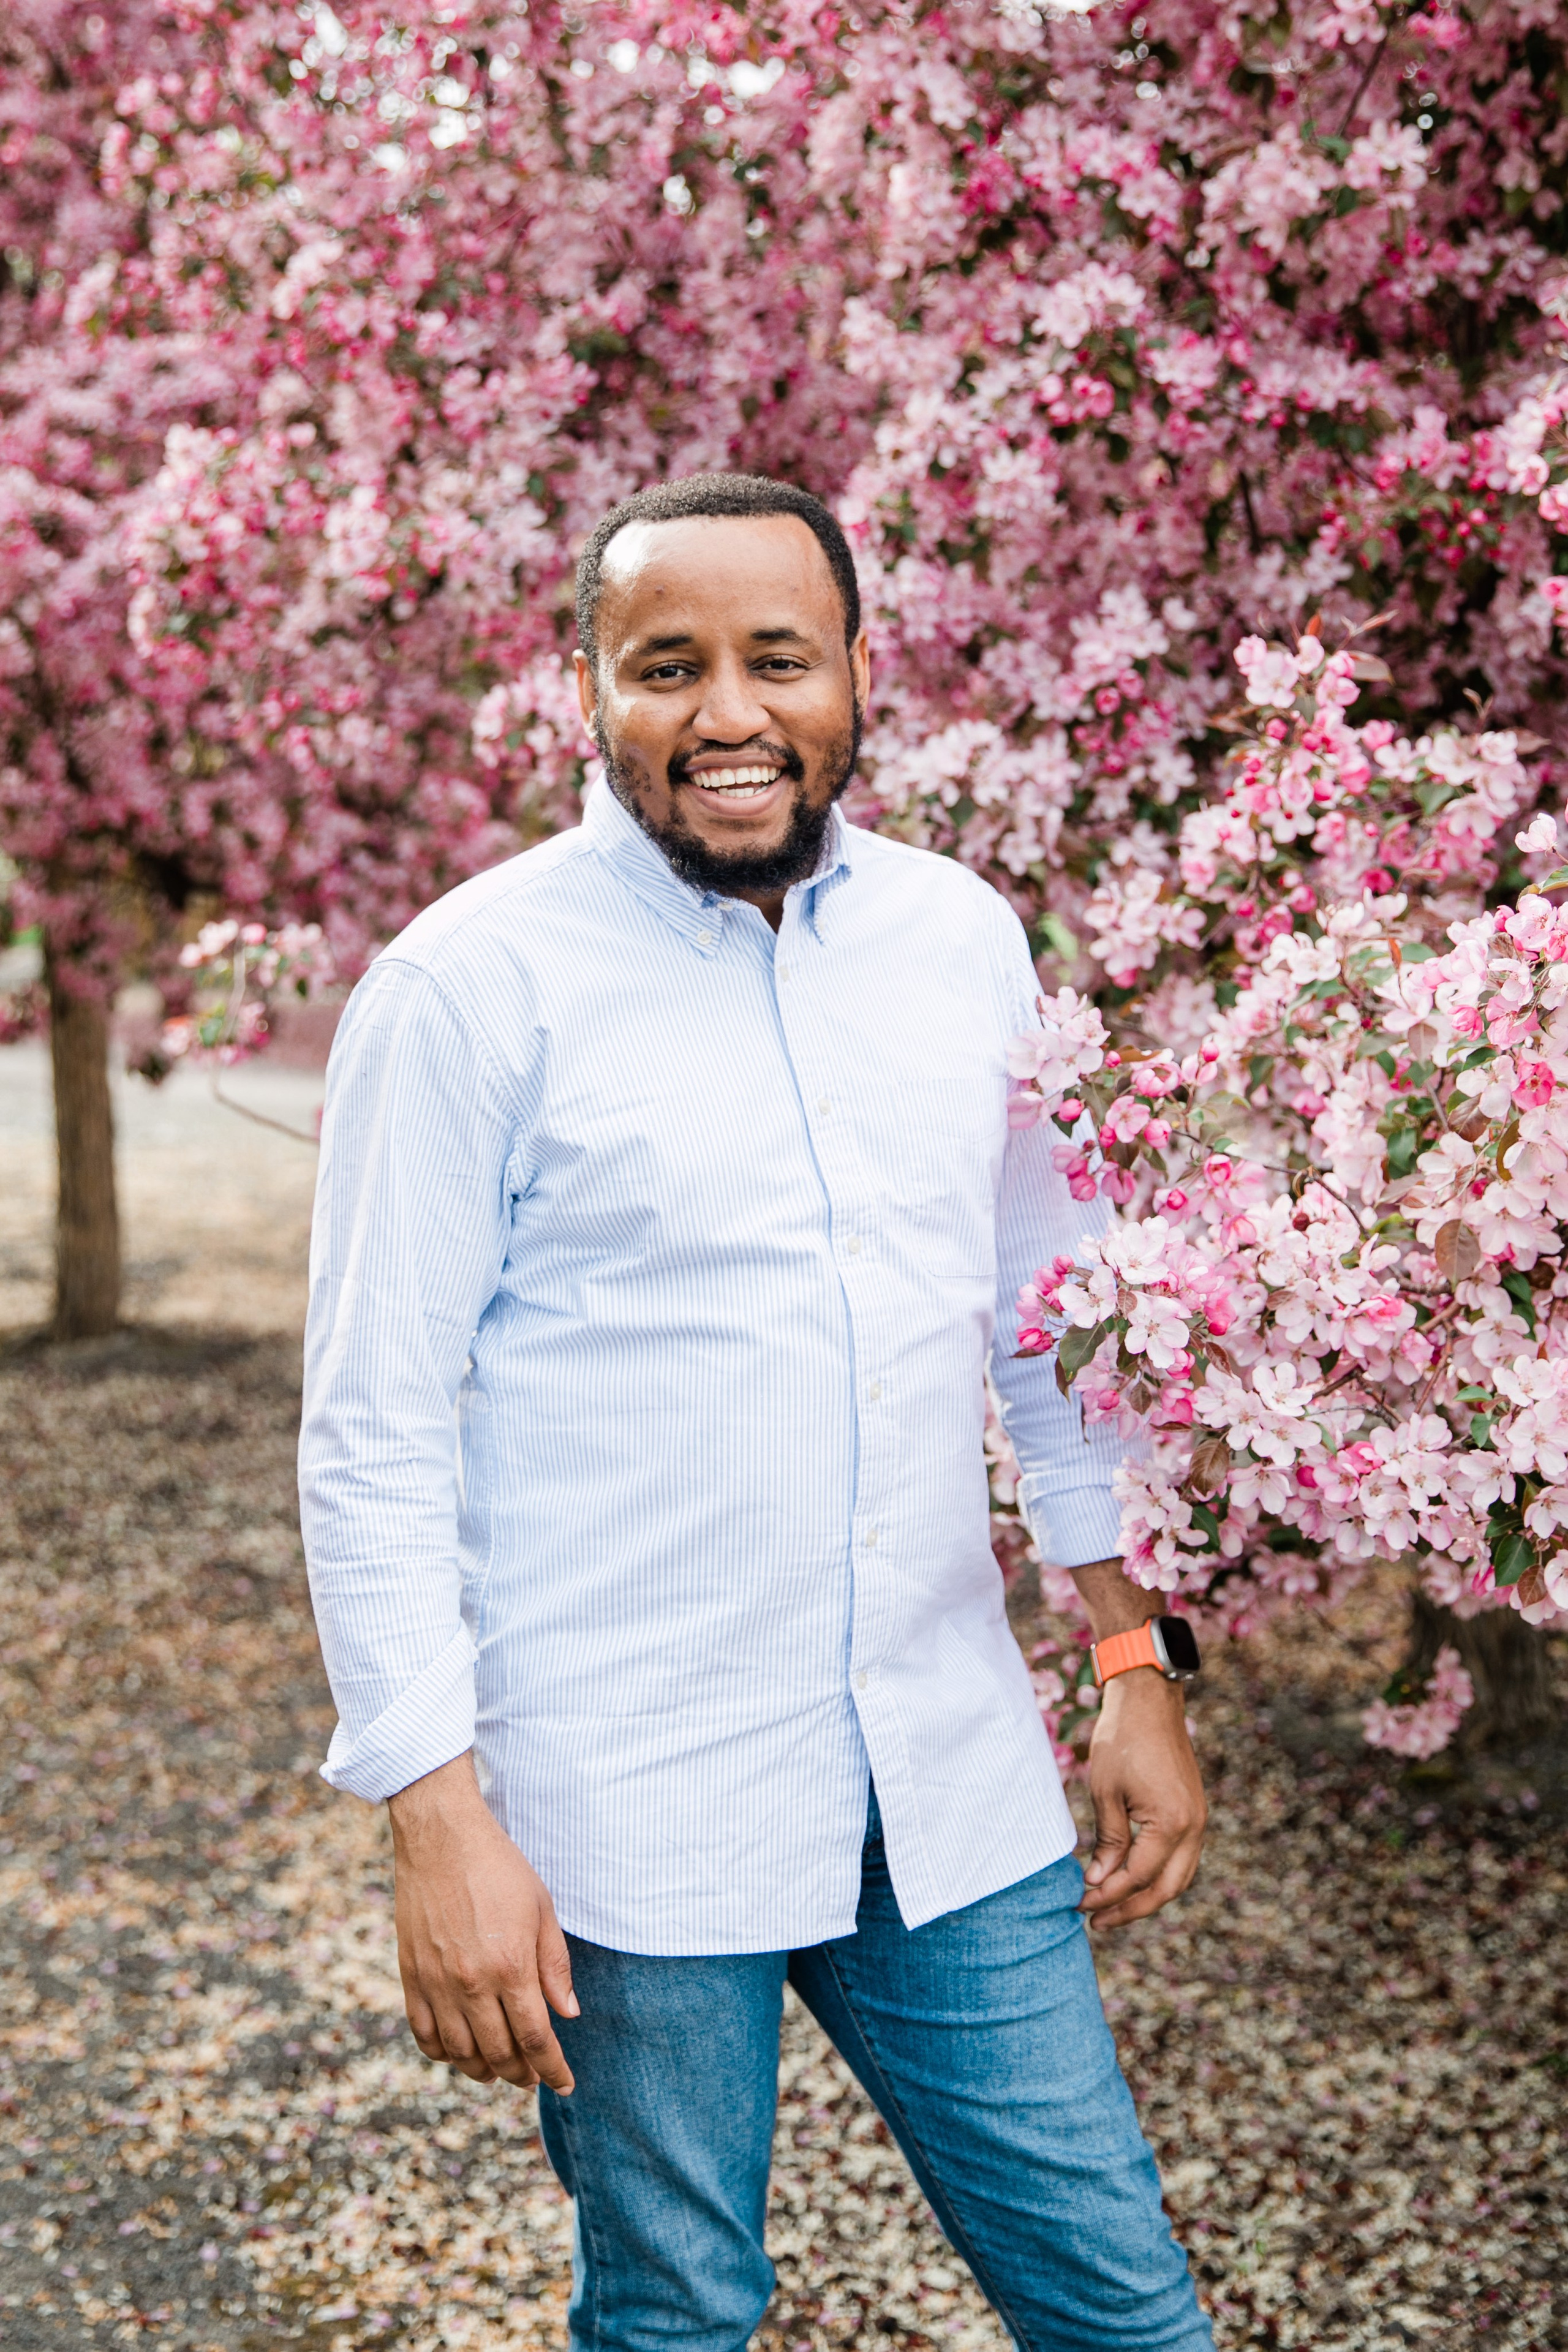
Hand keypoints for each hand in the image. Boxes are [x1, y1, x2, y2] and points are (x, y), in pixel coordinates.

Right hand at [388, 1752, 577, 2090]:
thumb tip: (568, 2014)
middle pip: (499, 2054)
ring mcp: (436, 1983)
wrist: (442, 1838)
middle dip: (522, 2075)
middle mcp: (472, 1983)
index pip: (536, 2040)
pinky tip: (460, 2053)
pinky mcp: (411, 1977)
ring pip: (460, 2053)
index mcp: (510, 1966)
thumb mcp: (542, 1910)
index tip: (566, 2084)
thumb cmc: (500, 1869)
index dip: (553, 2069)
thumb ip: (555, 1967)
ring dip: (484, 2071)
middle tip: (534, 2078)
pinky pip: (424, 2034)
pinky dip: (443, 2054)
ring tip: (501, 2070)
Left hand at [1078, 1671, 1206, 1931]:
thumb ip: (1108, 1840)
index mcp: (1171, 1823)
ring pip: (1178, 1877)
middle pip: (1166, 1889)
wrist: (1149, 1699)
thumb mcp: (1105, 1791)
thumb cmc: (1122, 1739)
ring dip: (1147, 1896)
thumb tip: (1099, 1882)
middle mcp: (1193, 1827)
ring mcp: (1198, 1820)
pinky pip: (1181, 1858)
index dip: (1108, 1896)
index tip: (1079, 1903)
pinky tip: (1131, 1878)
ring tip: (1111, 1907)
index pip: (1138, 1877)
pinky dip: (1158, 1875)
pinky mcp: (1193, 1812)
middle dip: (1131, 1909)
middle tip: (1096, 1921)